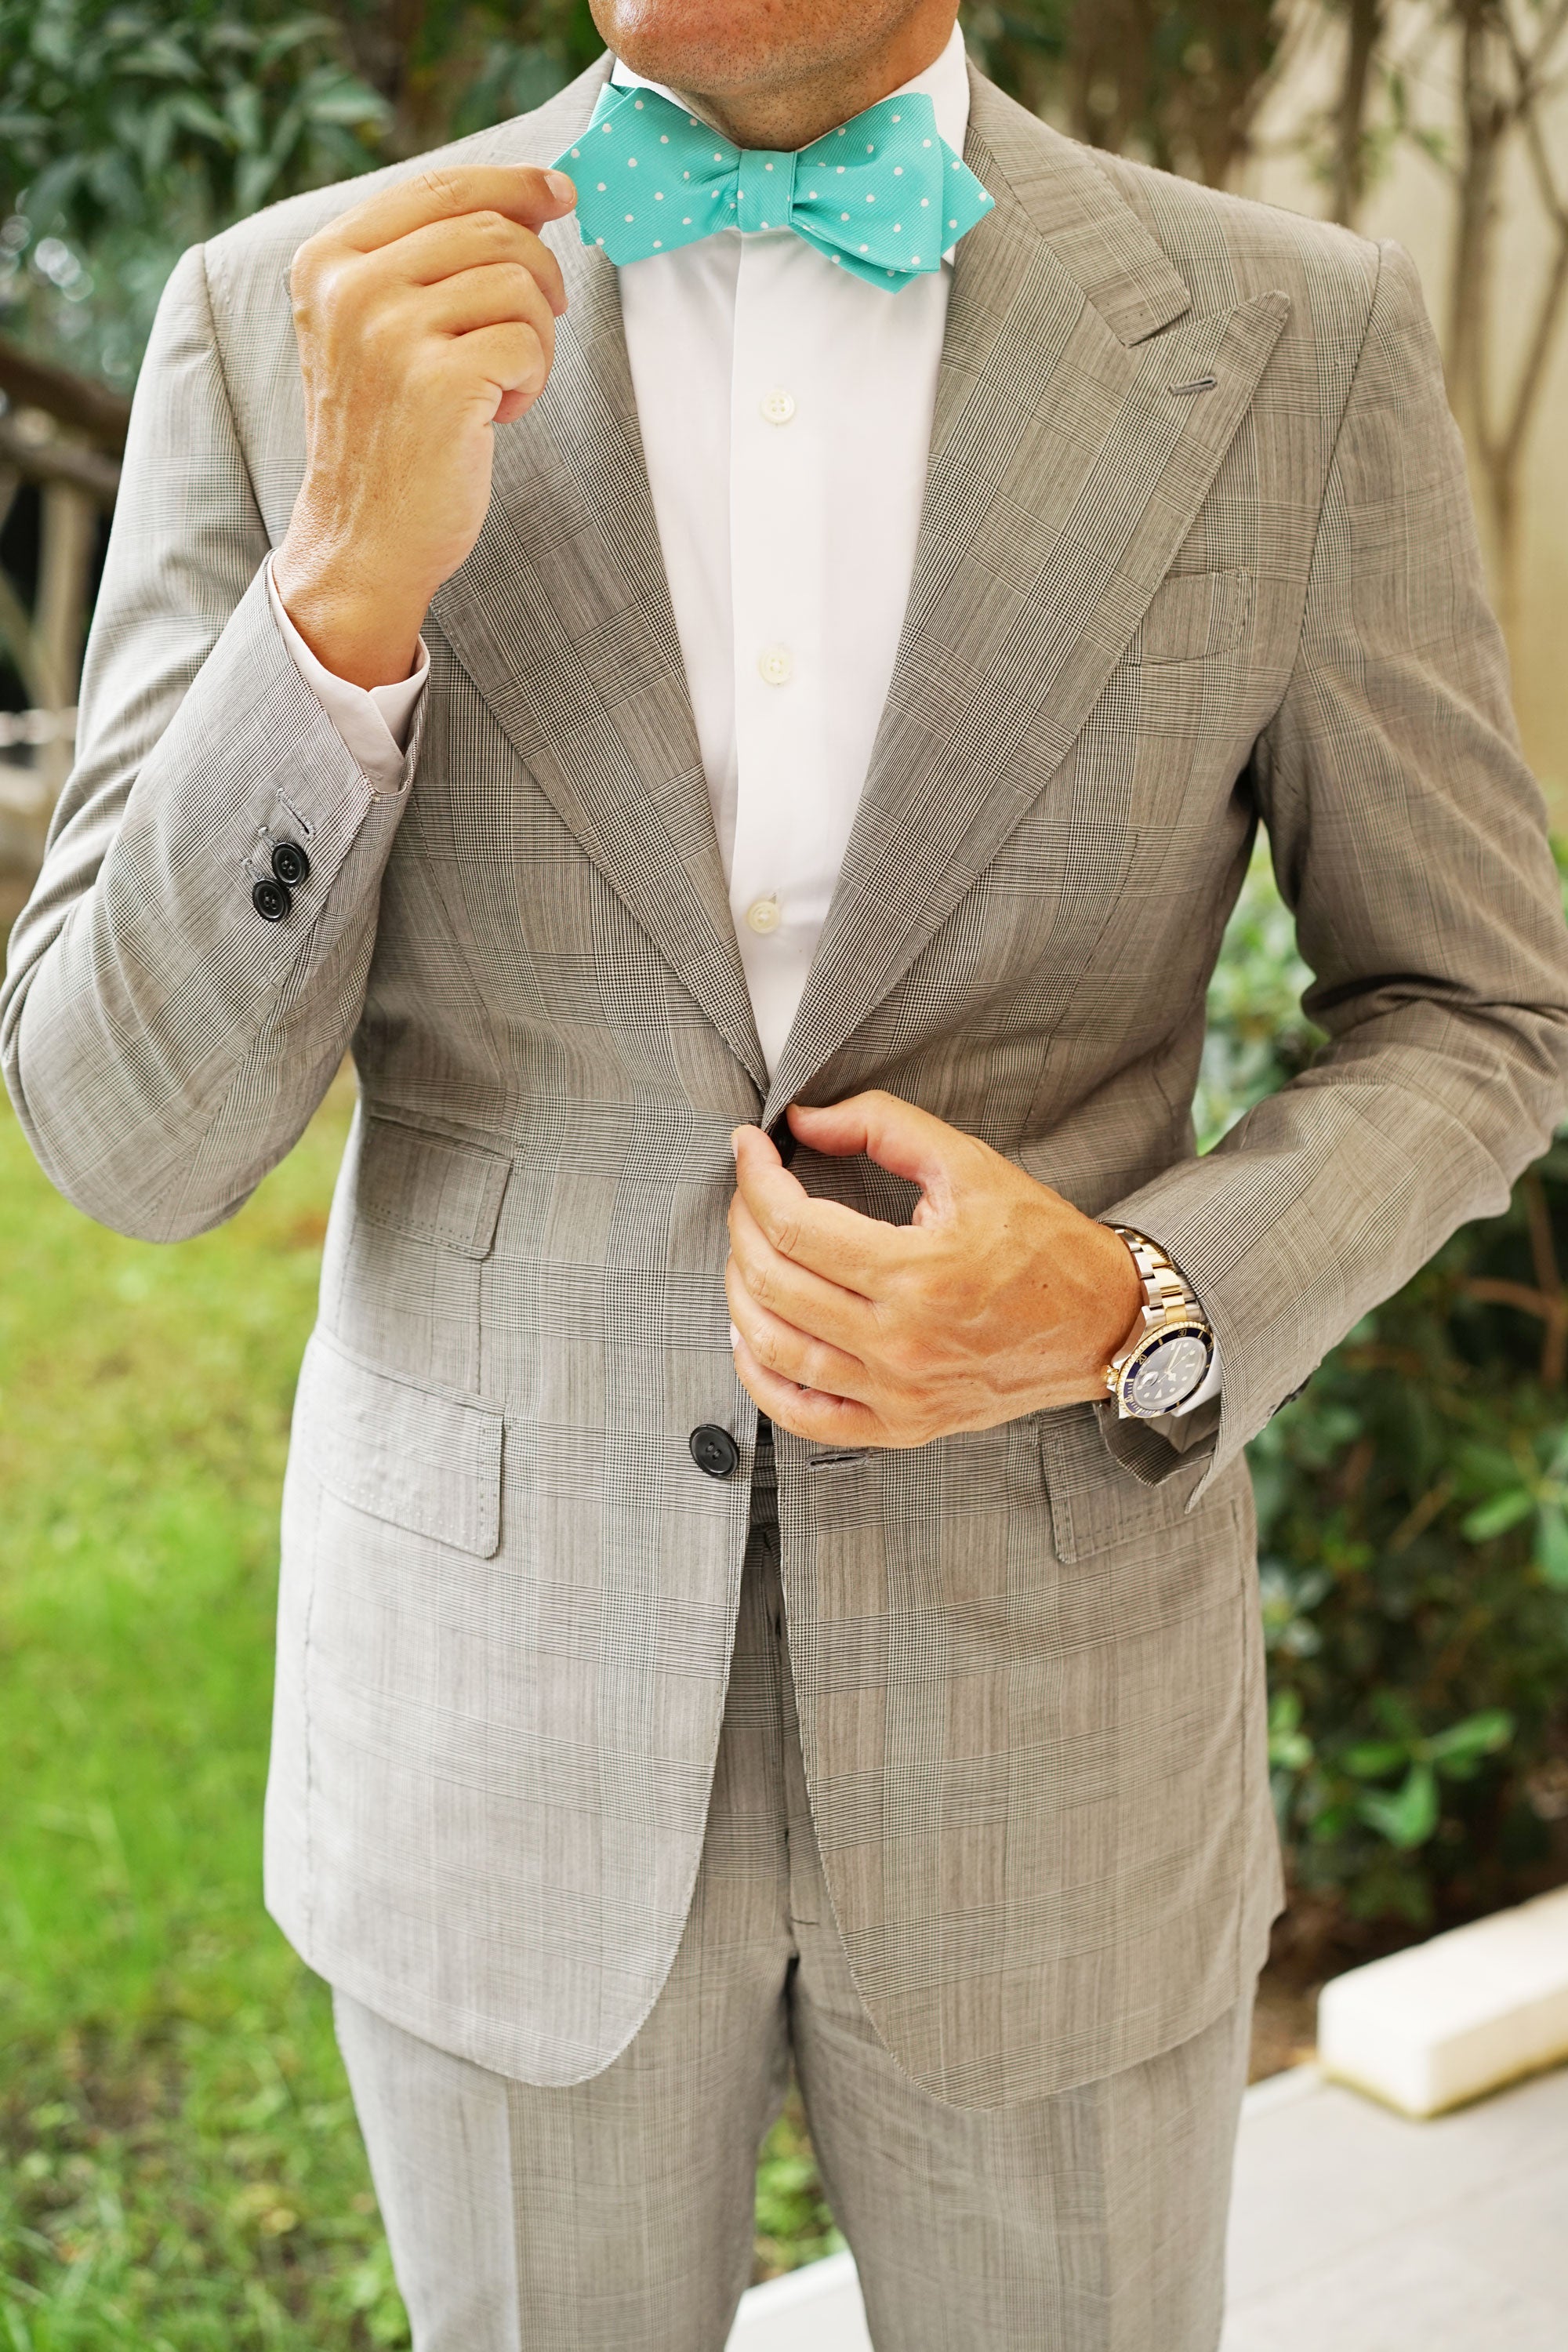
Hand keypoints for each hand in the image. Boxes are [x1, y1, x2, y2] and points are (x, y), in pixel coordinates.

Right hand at [273, 164, 576, 688]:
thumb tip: (535, 197)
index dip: (513, 182)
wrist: (362, 538)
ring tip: (503, 382)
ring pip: (518, 281)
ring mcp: (392, 333)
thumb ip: (426, 259)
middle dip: (538, 276)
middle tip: (536, 328)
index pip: (439, 186)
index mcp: (329, 260)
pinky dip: (532, 380)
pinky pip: (528, 342)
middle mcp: (352, 287)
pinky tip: (500, 413)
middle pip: (491, 228)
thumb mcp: (377, 328)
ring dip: (535, 335)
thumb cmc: (387, 434)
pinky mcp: (440, 382)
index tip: (561, 194)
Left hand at [725, 1091, 1143, 1448]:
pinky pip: (804, 1418)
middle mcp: (903, 1342)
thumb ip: (882, 1126)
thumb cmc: (1044, 1246)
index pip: (794, 1225)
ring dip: (740, 1292)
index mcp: (920, 1273)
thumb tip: (804, 1121)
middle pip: (775, 1283)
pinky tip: (751, 1338)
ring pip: (774, 1348)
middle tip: (750, 1192)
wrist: (1102, 1324)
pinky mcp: (902, 1427)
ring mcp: (899, 1393)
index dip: (755, 1177)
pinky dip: (760, 1379)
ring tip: (746, 1252)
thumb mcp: (970, 1165)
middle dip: (743, 1224)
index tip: (749, 1149)